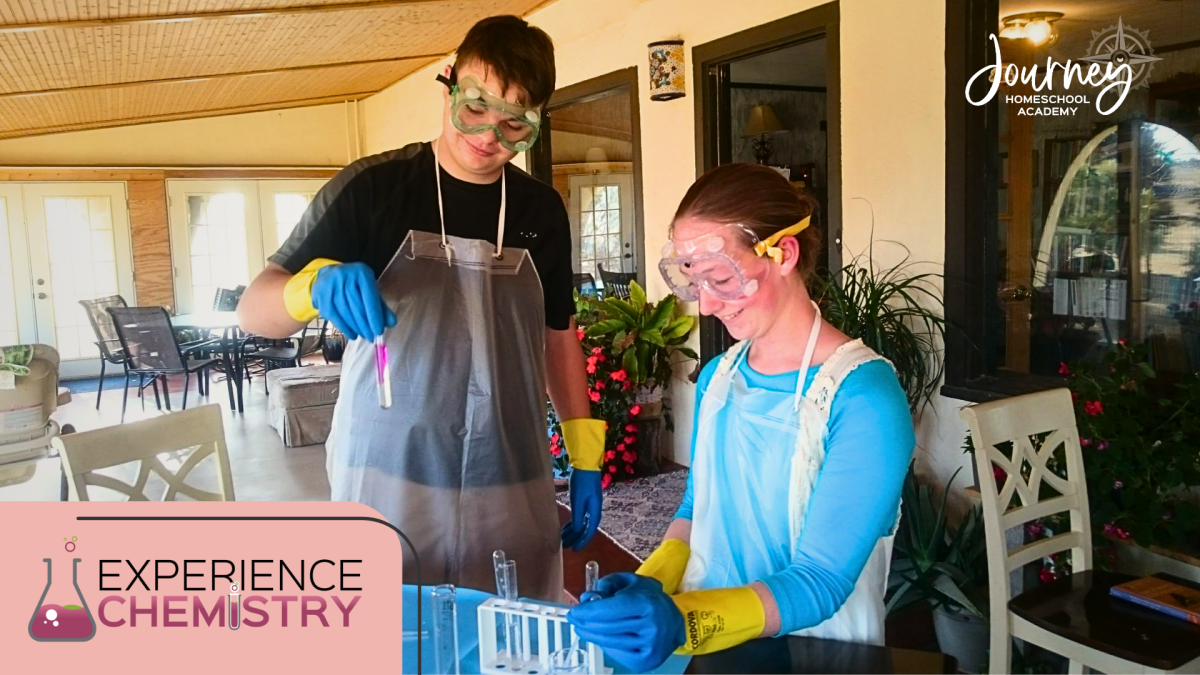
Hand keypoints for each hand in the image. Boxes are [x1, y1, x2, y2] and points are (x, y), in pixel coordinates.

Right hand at [310, 263, 395, 340]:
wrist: (329, 275)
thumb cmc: (354, 285)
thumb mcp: (370, 290)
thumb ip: (381, 306)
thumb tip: (392, 323)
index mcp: (362, 273)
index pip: (370, 297)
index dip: (375, 316)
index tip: (379, 331)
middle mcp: (346, 276)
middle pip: (357, 306)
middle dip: (365, 325)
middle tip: (371, 337)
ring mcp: (331, 285)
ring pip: (345, 312)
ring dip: (356, 328)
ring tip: (363, 336)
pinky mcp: (321, 294)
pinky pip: (333, 315)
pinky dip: (344, 328)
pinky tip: (352, 335)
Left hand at [561, 468, 601, 550]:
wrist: (586, 466)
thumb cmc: (582, 482)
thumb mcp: (578, 500)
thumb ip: (578, 516)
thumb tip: (577, 531)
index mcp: (594, 511)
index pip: (589, 531)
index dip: (582, 541)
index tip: (575, 549)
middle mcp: (594, 511)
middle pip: (585, 529)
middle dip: (576, 538)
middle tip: (565, 546)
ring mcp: (590, 506)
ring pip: (581, 523)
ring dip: (573, 532)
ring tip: (563, 539)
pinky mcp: (585, 502)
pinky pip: (579, 517)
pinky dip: (573, 523)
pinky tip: (566, 528)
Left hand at [568, 574, 684, 672]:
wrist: (674, 622)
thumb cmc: (649, 600)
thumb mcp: (631, 582)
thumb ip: (607, 584)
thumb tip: (587, 599)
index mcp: (647, 603)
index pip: (610, 610)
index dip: (588, 611)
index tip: (574, 612)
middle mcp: (651, 627)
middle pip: (606, 627)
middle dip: (584, 623)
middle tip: (574, 618)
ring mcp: (649, 647)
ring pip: (608, 642)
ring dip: (590, 635)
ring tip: (582, 628)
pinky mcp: (645, 662)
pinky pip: (615, 653)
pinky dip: (605, 644)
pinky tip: (602, 636)